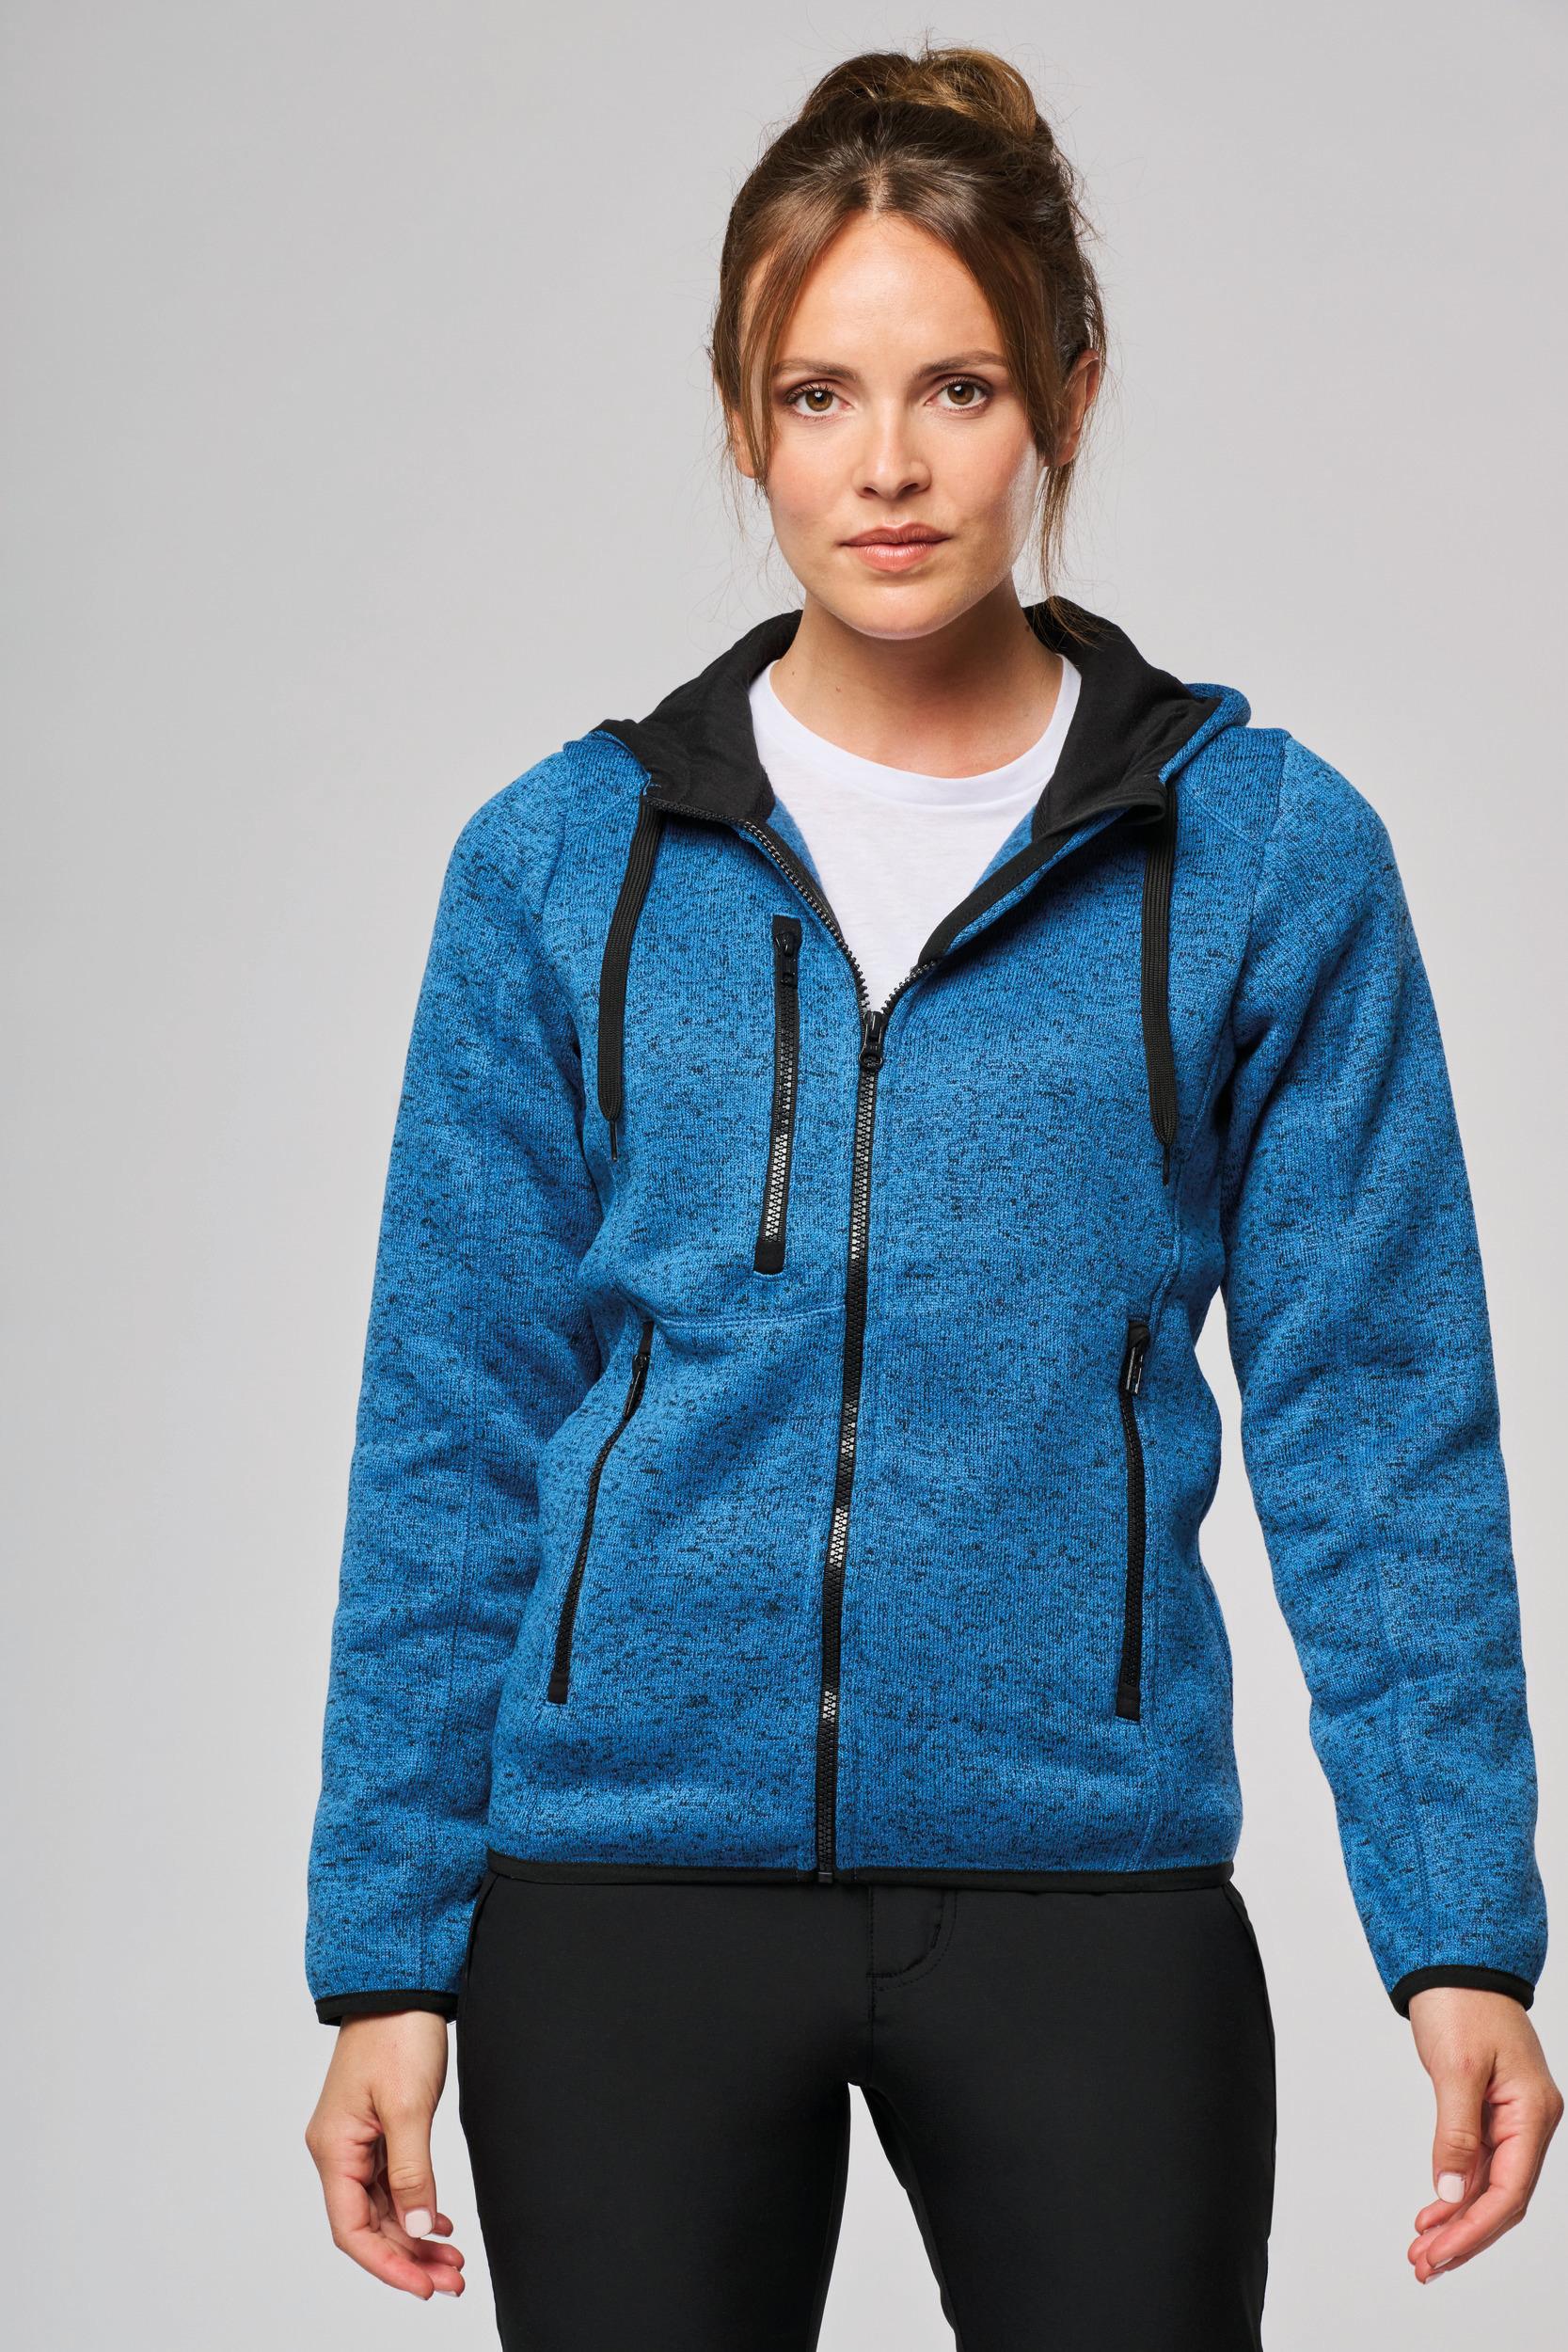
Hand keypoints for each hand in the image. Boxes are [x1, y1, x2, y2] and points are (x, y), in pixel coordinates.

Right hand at [304, 2011, 466, 2299]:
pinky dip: (415, 2205)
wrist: (400, 1983)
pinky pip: (391, 2182)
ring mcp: (357, 2139)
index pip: (352, 2229)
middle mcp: (338, 2149)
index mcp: (334, 2148)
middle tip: (452, 2280)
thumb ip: (412, 2172)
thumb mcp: (408, 2106)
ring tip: (453, 2261)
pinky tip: (439, 2222)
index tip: (425, 2286)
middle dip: (409, 2257)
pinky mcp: (377, 2127)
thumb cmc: (397, 2034)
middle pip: (369, 2224)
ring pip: (383, 2206)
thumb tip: (416, 2227)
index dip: (388, 2264)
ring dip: (415, 2235)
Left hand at [1405, 1986, 1562, 2283]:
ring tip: (1422, 2250)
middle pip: (1502, 2199)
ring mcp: (1513, 2118)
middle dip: (1464, 2236)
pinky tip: (1433, 2212)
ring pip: (1489, 2187)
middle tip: (1424, 2264)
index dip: (1473, 2230)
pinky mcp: (1492, 2111)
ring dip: (1457, 2220)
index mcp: (1533, 2113)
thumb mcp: (1456, 2068)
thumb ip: (1456, 2134)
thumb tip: (1449, 2191)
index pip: (1509, 2192)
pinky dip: (1455, 2191)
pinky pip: (1479, 2165)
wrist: (1456, 1960)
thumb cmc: (1462, 2002)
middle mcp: (1530, 2121)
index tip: (1439, 2254)